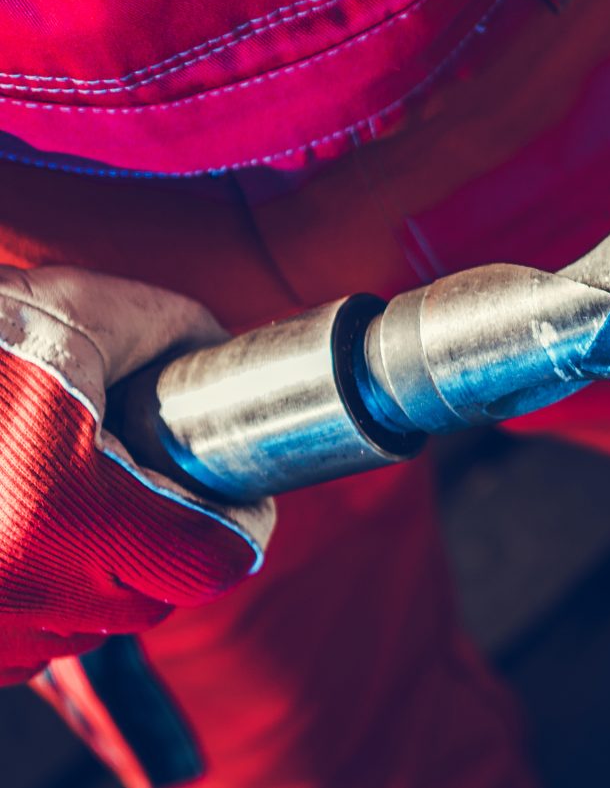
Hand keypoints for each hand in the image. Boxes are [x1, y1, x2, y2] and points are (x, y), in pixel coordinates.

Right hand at [0, 266, 271, 683]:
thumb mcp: (83, 312)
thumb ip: (177, 340)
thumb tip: (228, 367)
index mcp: (58, 511)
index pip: (207, 563)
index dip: (239, 524)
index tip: (234, 491)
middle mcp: (11, 588)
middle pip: (151, 600)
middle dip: (167, 545)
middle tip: (147, 484)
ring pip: (84, 629)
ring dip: (96, 578)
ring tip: (67, 500)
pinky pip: (20, 645)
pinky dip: (35, 597)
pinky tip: (17, 529)